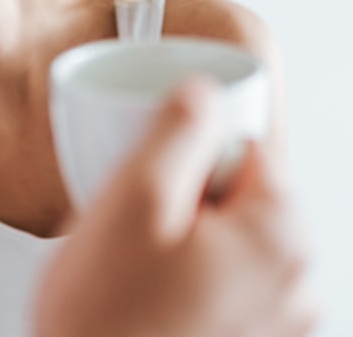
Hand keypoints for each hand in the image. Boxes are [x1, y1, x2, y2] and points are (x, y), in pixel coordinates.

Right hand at [35, 78, 316, 336]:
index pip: (251, 145)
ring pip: (232, 236)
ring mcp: (279, 321)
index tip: (149, 173)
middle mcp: (298, 283)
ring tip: (135, 261)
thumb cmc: (105, 318)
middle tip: (133, 220)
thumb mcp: (132, 199)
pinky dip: (192, 271)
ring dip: (187, 232)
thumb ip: (179, 130)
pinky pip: (228, 279)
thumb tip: (205, 89)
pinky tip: (148, 292)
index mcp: (281, 237)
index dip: (191, 147)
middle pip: (244, 192)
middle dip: (188, 190)